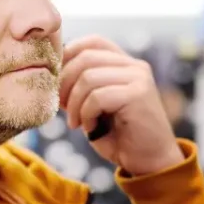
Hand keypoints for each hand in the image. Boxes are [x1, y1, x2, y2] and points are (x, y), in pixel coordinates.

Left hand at [58, 36, 184, 175]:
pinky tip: (90, 127)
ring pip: (88, 77)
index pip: (91, 42)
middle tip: (62, 107)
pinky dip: (86, 113)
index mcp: (124, 64)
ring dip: (75, 104)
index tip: (58, 84)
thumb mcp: (94, 106)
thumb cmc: (119, 136)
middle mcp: (134, 66)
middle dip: (65, 83)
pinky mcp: (139, 95)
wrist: (150, 162)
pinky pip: (98, 96)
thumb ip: (81, 86)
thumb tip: (53, 75)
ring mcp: (139, 78)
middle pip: (85, 57)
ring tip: (77, 122)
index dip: (68, 57)